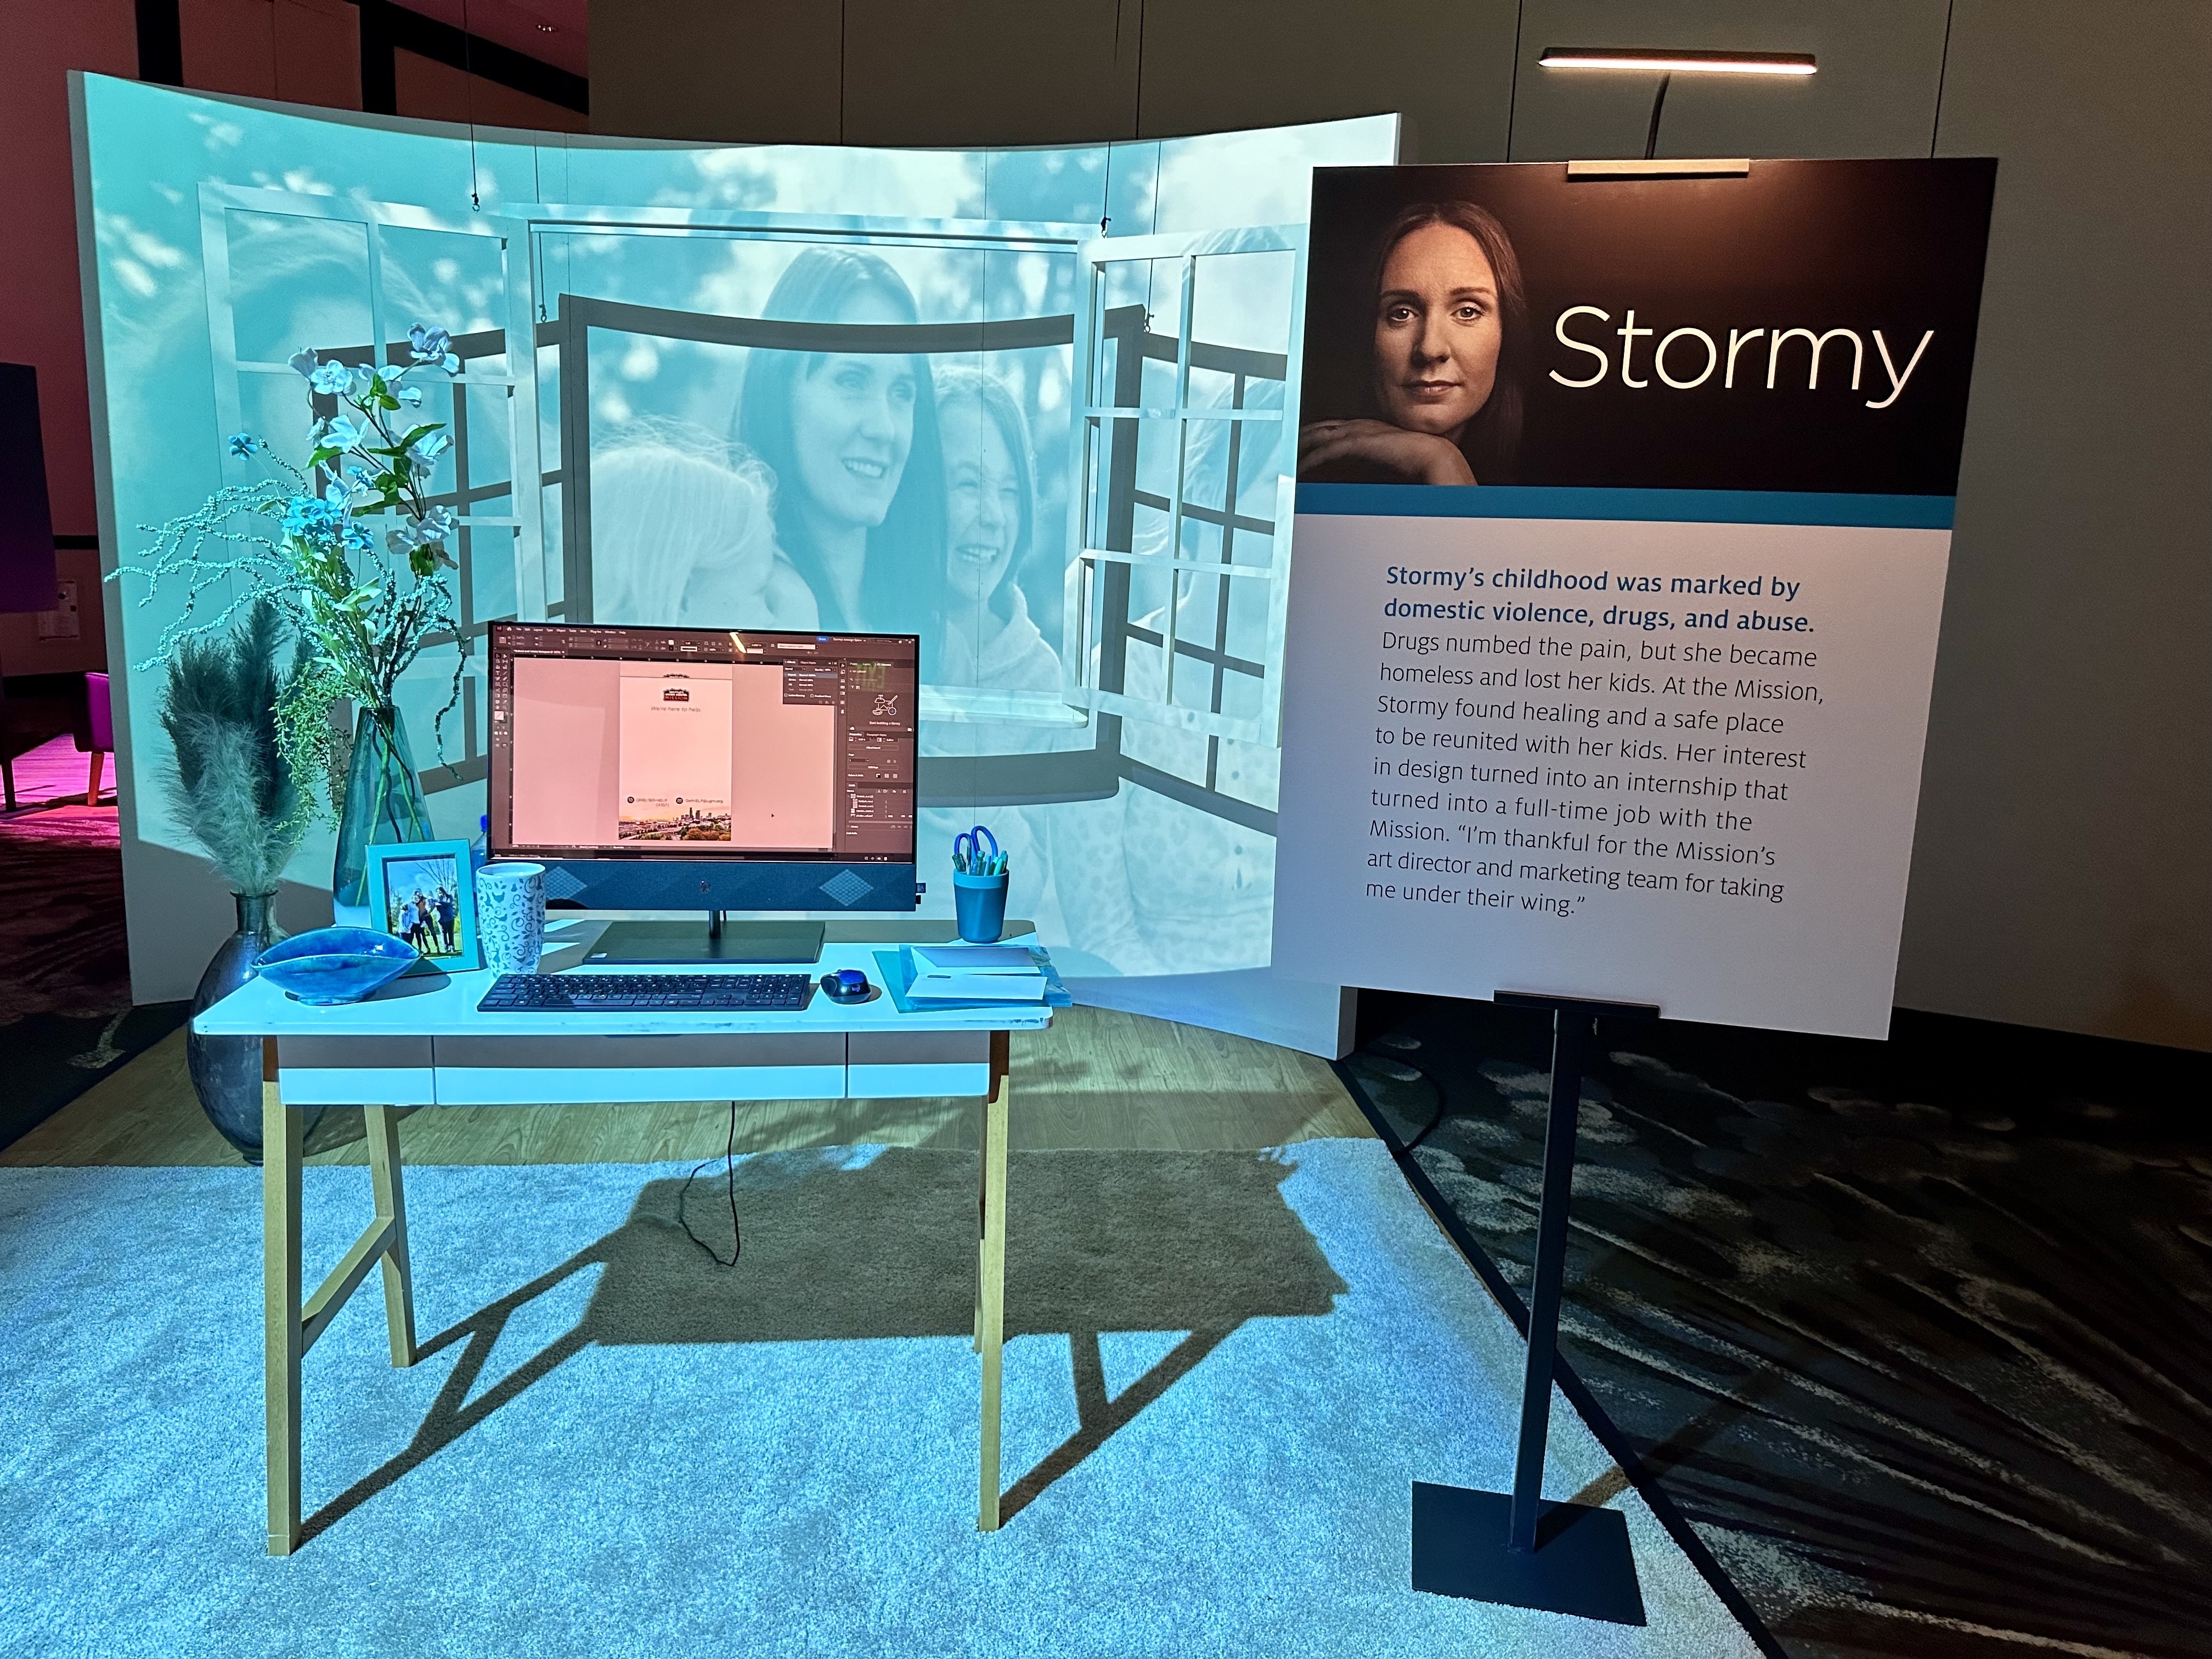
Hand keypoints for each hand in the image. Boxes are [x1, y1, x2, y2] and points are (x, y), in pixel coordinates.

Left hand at [1298, 419, 1476, 484]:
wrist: (1437, 460)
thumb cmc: (1419, 465)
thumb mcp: (1389, 465)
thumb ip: (1372, 469)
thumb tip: (1362, 483)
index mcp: (1368, 429)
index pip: (1333, 430)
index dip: (1314, 437)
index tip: (1299, 447)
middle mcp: (1360, 427)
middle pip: (1320, 429)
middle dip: (1300, 438)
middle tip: (1283, 449)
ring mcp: (1358, 433)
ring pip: (1319, 437)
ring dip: (1300, 449)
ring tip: (1284, 461)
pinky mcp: (1358, 442)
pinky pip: (1326, 451)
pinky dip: (1311, 461)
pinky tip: (1299, 471)